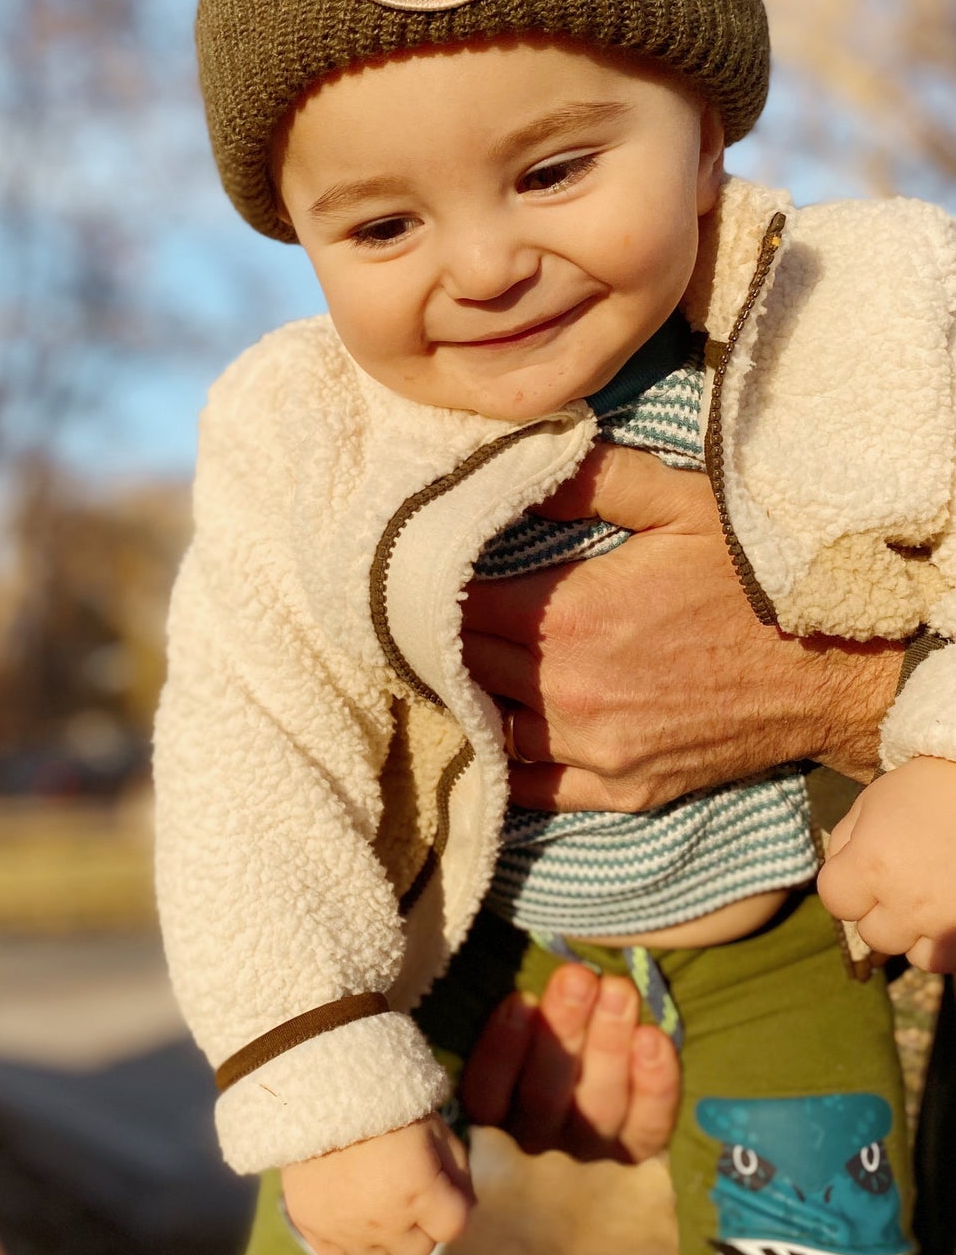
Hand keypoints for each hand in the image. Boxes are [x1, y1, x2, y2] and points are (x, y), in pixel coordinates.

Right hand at [281, 1113, 471, 1254]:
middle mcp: (386, 1222)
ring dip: (384, 1236)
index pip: (453, 1228)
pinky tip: (346, 1209)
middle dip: (418, 1223)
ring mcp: (347, 1229)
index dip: (449, 1207)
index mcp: (419, 1192)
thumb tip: (468, 1205)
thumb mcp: (432, 1124)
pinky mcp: (312, 1227)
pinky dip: (346, 1240)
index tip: (436, 1185)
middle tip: (402, 1188)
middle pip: (418, 1249)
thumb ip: (457, 1168)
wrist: (317, 1087)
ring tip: (373, 1199)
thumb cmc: (384, 1101)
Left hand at [462, 445, 903, 810]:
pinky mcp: (620, 789)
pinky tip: (489, 726)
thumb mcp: (679, 504)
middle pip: (462, 663)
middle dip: (440, 633)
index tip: (420, 564)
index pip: (456, 604)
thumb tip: (507, 465)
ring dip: (465, 691)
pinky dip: (503, 758)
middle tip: (426, 606)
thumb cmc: (756, 579)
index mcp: (572, 618)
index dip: (430, 582)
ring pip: (487, 722)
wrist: (834, 670)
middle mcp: (569, 693)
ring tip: (454, 657)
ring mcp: (594, 751)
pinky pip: (532, 785)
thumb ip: (587, 480)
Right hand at [462, 965, 680, 1160]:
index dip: (504, 1048)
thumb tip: (519, 995)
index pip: (487, 1093)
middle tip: (578, 977)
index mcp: (489, 1126)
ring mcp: (588, 1157)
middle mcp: (535, 1147)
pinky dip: (654, 1085)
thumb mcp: (502, 1069)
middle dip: (563, 1028)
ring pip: (597, 1107)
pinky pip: (646, 1127)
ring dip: (609, 1043)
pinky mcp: (635, 1158)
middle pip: (544, 1095)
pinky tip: (654, 1038)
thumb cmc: (527, 1078)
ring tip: (618, 989)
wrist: (585, 1166)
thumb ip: (505, 1040)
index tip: (522, 1000)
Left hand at [818, 756, 955, 970]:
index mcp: (872, 866)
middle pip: (873, 934)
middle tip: (902, 882)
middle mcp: (907, 903)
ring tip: (929, 901)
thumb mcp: (872, 803)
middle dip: (881, 911)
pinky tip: (949, 913)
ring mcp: (946, 922)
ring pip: (917, 956)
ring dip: (918, 934)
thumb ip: (846, 840)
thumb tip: (839, 871)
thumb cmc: (926, 788)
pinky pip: (952, 958)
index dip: (845, 885)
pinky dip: (948, 943)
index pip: (835, 901)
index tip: (862, 869)